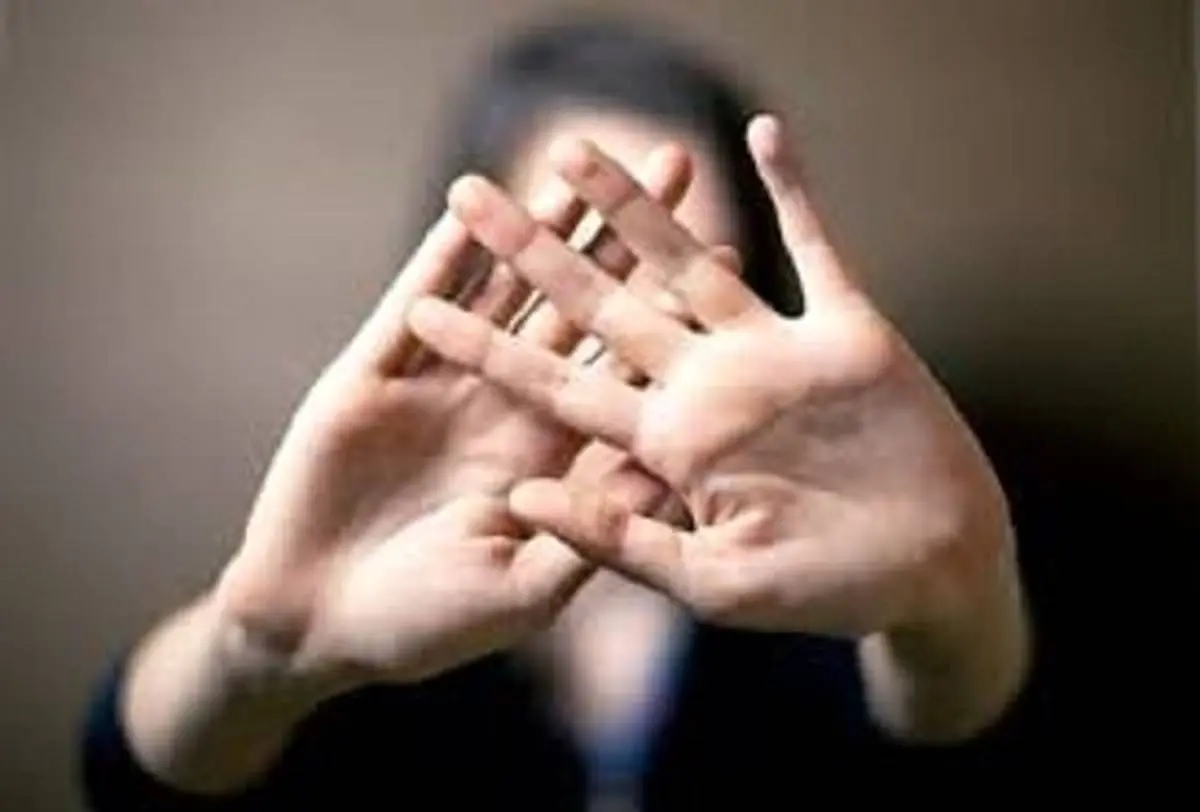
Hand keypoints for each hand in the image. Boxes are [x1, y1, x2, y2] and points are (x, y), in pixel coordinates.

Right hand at [212, 147, 690, 684]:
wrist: (317, 624)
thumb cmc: (428, 625)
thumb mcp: (528, 590)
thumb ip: (593, 531)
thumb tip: (667, 471)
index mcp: (555, 454)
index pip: (627, 366)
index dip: (673, 308)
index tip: (726, 249)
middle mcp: (509, 405)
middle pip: (580, 304)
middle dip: (625, 238)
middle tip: (677, 164)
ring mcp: (443, 382)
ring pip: (503, 286)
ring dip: (540, 223)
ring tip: (582, 159)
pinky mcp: (375, 371)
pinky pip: (415, 298)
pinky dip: (443, 253)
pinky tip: (475, 200)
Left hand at [408, 115, 1015, 641]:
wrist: (932, 574)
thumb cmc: (824, 595)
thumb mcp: (709, 583)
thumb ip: (617, 538)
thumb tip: (521, 496)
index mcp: (667, 445)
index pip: (558, 385)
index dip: (490, 345)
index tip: (421, 305)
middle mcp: (706, 387)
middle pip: (602, 305)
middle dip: (536, 250)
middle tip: (468, 191)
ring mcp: (774, 353)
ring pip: (691, 260)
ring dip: (637, 203)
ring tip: (576, 146)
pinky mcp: (846, 332)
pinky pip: (818, 249)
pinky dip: (797, 194)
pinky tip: (765, 133)